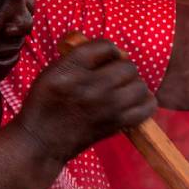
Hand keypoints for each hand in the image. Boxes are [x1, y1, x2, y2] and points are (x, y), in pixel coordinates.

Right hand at [15, 39, 156, 162]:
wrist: (42, 141)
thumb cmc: (45, 104)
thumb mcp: (52, 71)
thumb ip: (79, 57)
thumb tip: (113, 52)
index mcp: (73, 68)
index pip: (106, 46)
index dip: (109, 51)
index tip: (105, 59)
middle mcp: (92, 85)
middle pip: (128, 66)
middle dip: (122, 68)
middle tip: (113, 76)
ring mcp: (107, 106)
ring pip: (140, 85)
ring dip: (134, 85)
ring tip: (123, 90)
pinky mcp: (116, 123)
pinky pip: (146, 107)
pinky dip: (144, 103)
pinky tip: (133, 102)